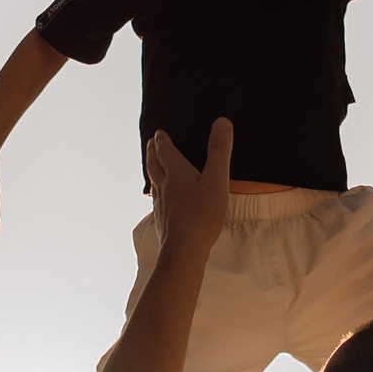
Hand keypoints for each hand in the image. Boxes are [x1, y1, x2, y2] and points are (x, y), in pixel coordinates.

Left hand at [144, 119, 232, 250]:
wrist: (184, 250)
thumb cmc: (202, 215)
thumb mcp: (217, 180)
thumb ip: (219, 151)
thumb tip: (222, 121)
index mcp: (176, 174)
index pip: (166, 152)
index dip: (162, 141)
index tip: (158, 133)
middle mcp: (164, 187)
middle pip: (154, 166)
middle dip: (152, 153)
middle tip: (150, 145)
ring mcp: (161, 206)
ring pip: (154, 184)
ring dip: (152, 173)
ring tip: (153, 169)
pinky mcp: (162, 222)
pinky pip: (157, 203)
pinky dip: (157, 195)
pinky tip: (161, 202)